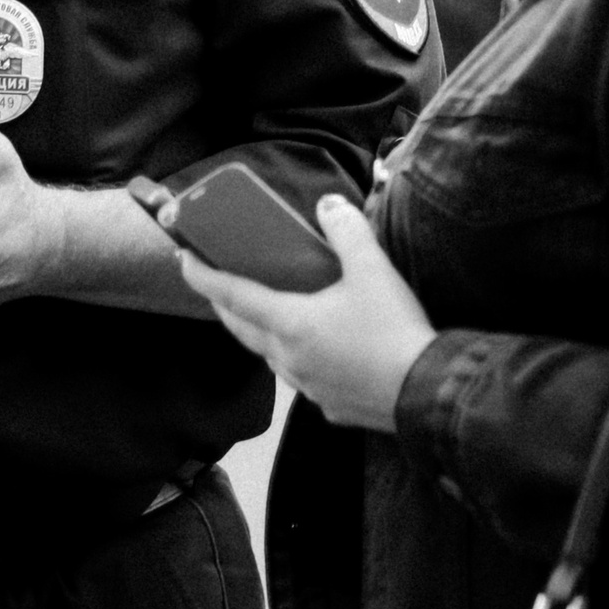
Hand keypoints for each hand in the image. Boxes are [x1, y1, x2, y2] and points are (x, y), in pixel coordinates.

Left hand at [179, 193, 436, 432]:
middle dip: (224, 305)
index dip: (203, 276)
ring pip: (270, 356)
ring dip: (260, 333)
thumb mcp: (372, 270)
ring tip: (266, 313)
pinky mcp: (328, 405)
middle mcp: (288, 357)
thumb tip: (329, 204)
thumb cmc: (393, 330)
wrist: (425, 393)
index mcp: (290, 323)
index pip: (232, 295)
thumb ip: (347, 231)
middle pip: (242, 329)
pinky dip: (295, 357)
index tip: (183, 258)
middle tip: (218, 283)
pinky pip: (301, 377)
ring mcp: (306, 386)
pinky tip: (316, 350)